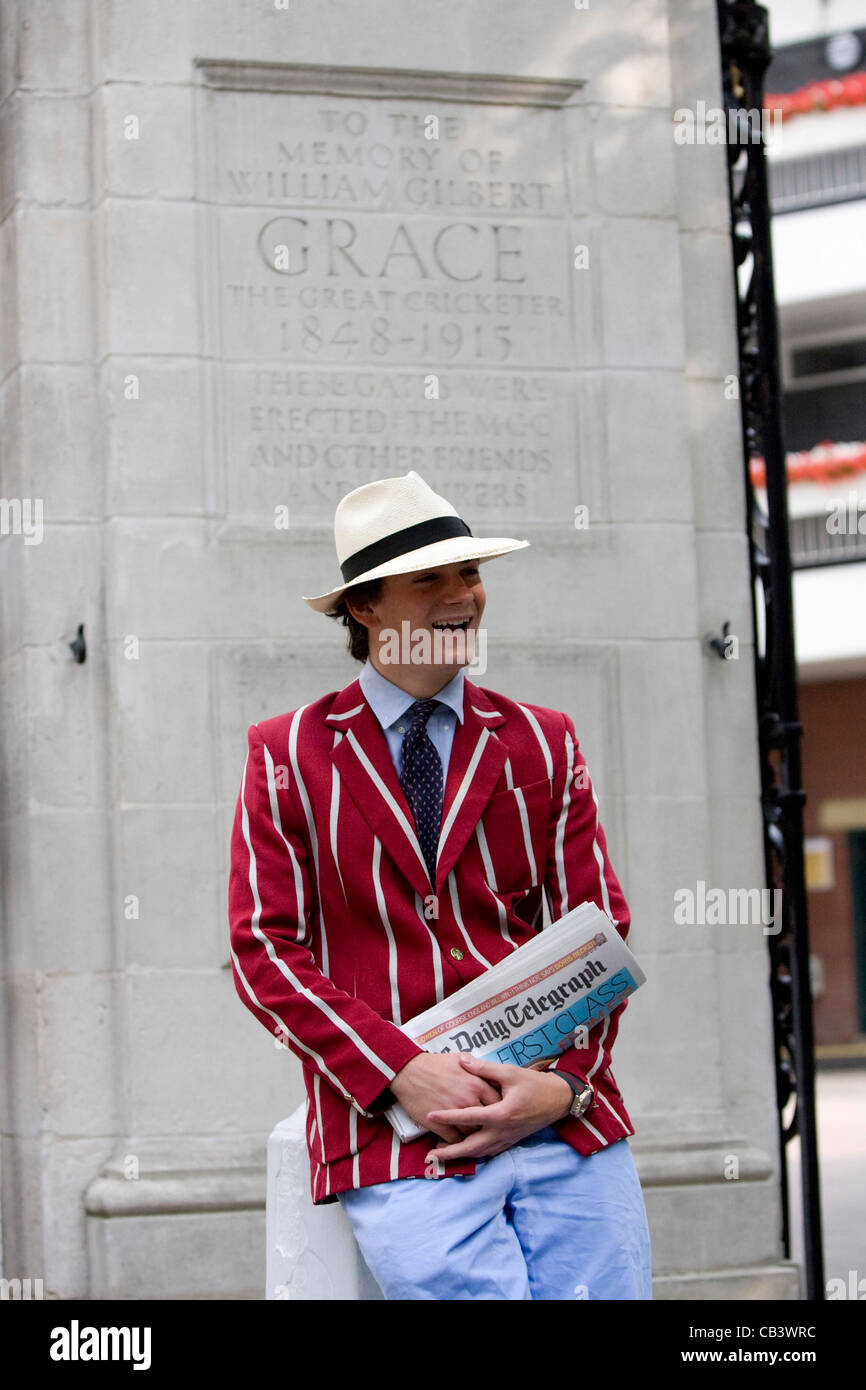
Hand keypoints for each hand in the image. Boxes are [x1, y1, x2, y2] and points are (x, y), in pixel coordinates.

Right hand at [389, 1052, 502, 1142]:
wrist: (409, 1072)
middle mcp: (469, 1100)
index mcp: (477, 1084)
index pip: (498, 1102)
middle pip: (488, 1120)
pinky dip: (457, 1142)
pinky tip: (457, 1140)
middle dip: (489, 1124)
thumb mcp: (459, 1059)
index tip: (498, 1111)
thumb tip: (485, 1070)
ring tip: (474, 1135)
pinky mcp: (441, 1125)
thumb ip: (476, 1067)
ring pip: (473, 1133)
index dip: (499, 1108)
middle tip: (489, 1126)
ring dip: (473, 1135)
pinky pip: (456, 1140)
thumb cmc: (434, 1064)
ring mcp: (455, 1114)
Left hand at [423, 1054, 573, 1159]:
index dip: (447, 1116)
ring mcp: (508, 1139)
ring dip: (461, 1155)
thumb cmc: (535, 1084)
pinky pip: (490, 1152)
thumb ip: (484, 1069)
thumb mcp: (510, 1072)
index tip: (430, 1115)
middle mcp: (503, 1131)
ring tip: (443, 1154)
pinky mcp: (512, 1140)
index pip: (468, 1116)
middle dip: (450, 1152)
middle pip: (471, 1147)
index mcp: (501, 1114)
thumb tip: (462, 1060)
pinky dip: (476, 1154)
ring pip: (480, 1153)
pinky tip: (467, 1151)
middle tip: (430, 1155)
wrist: (559, 1099)